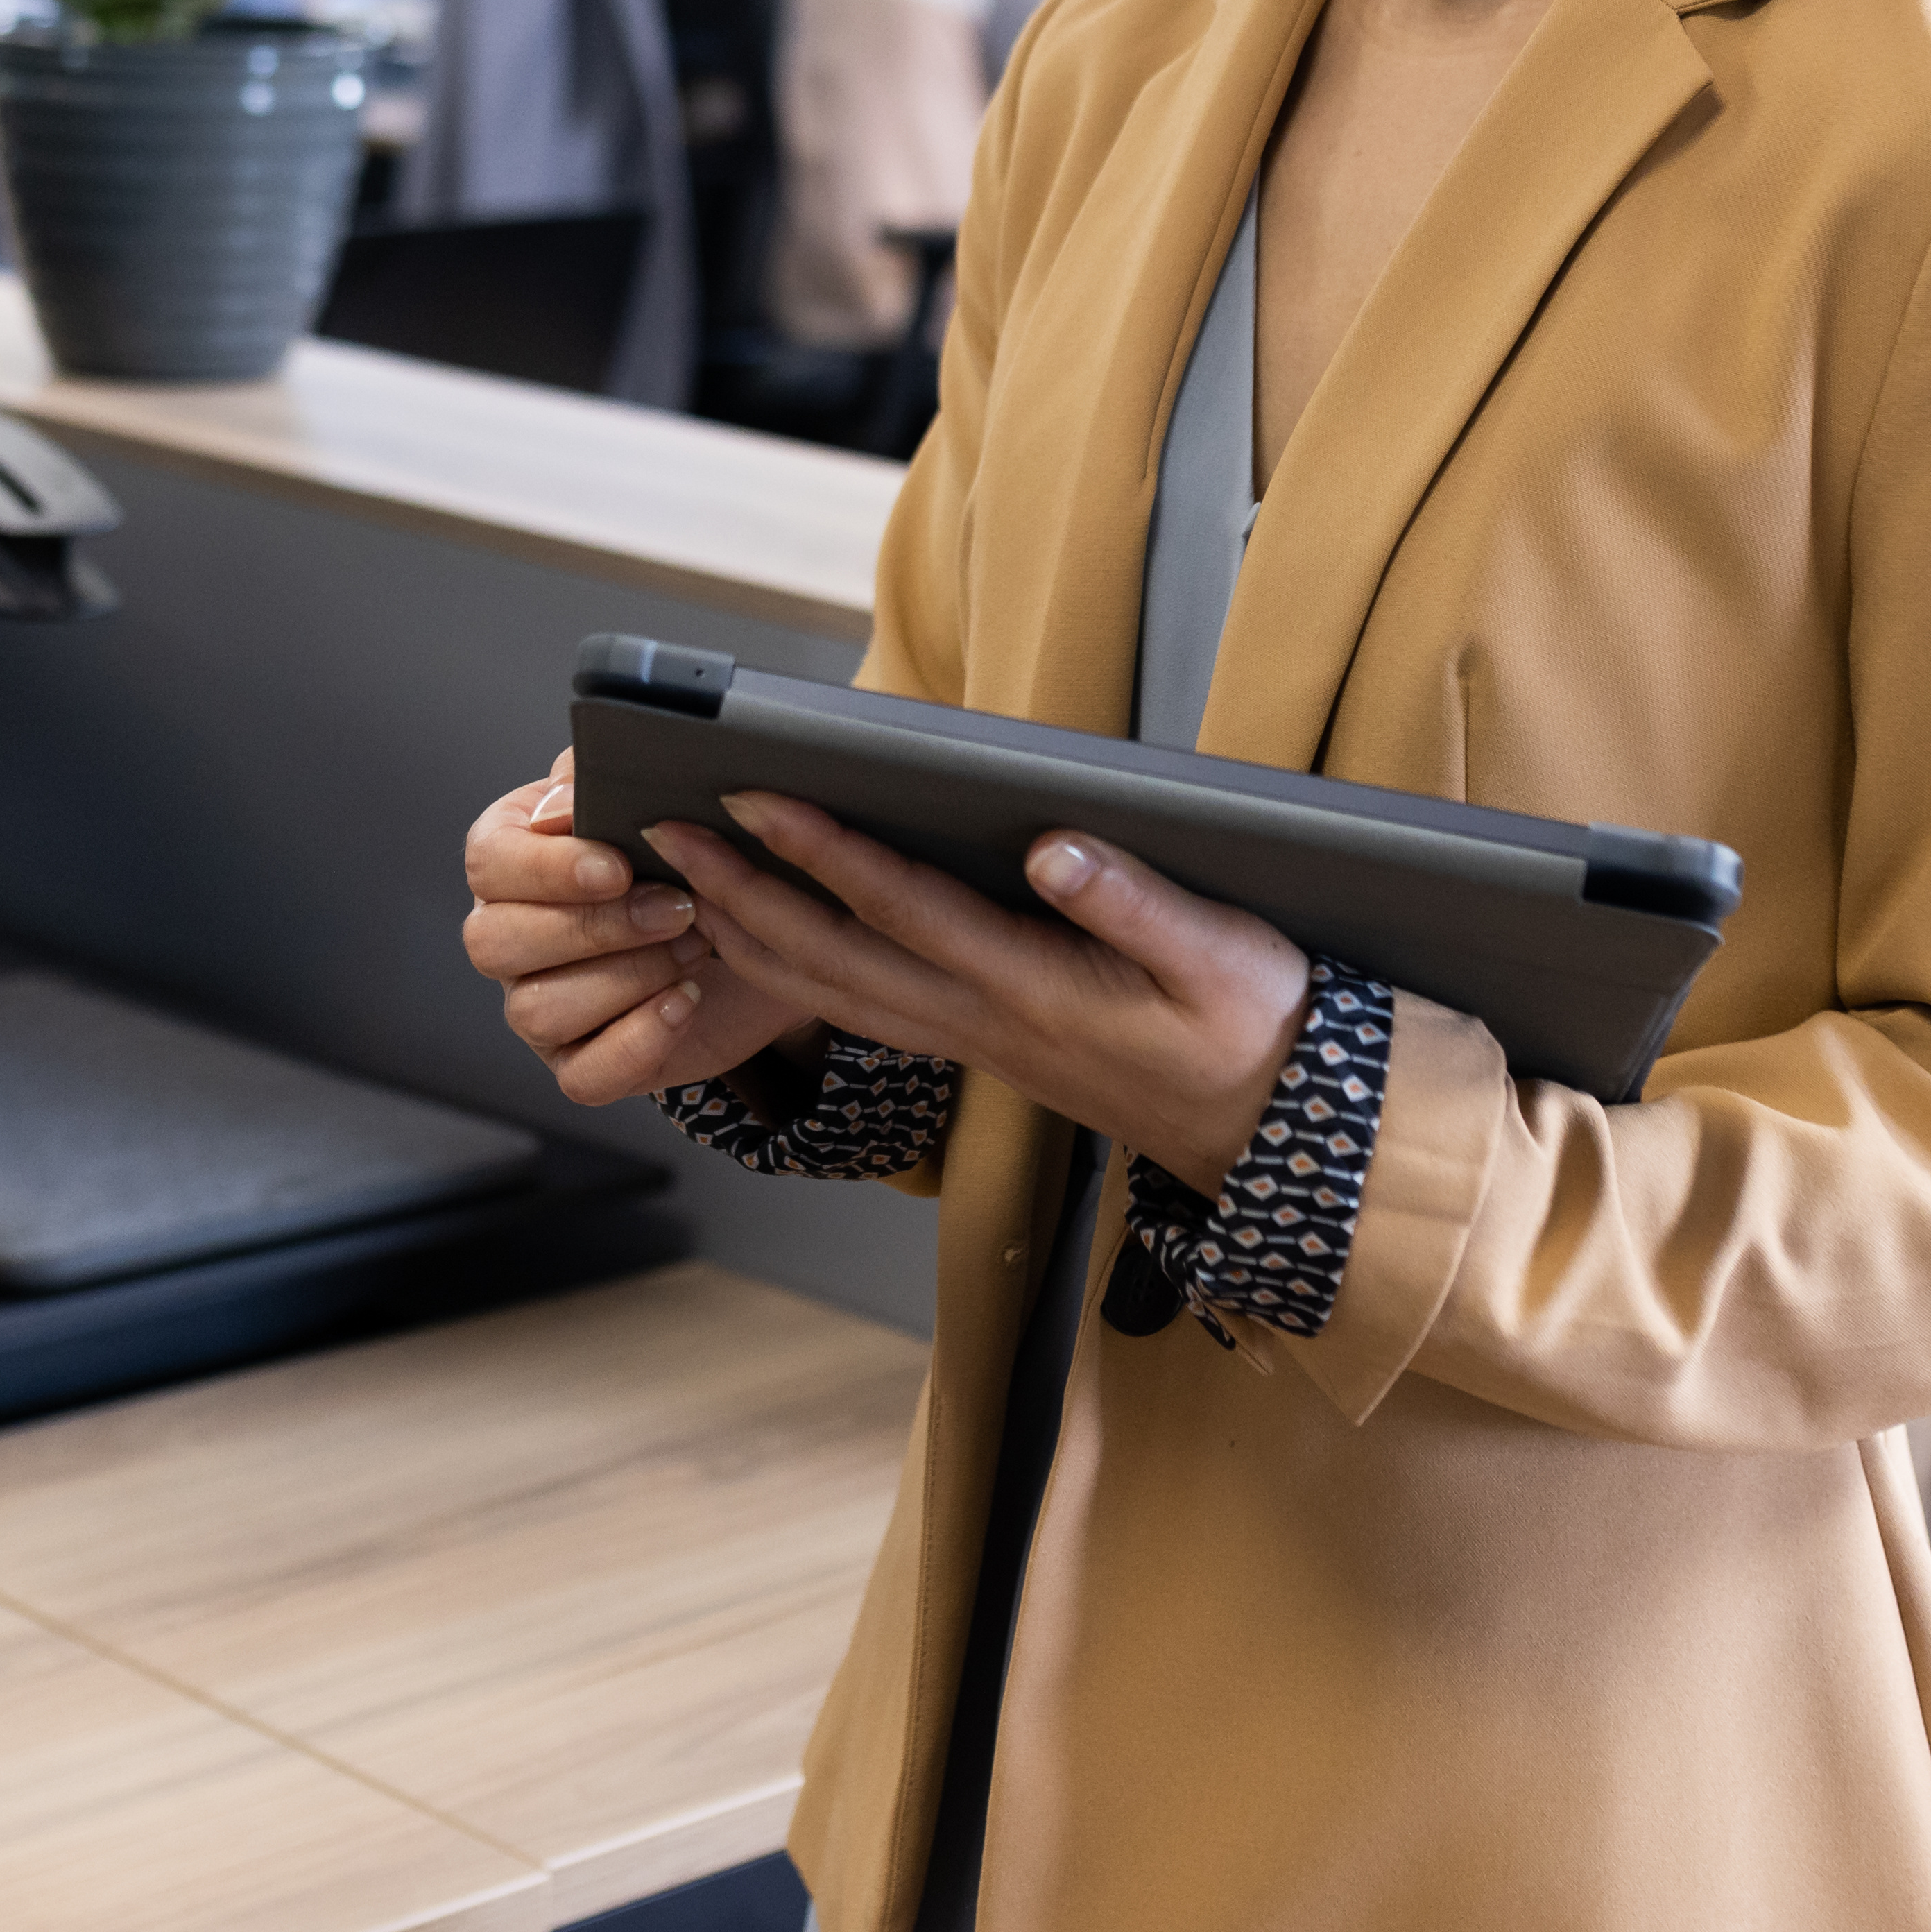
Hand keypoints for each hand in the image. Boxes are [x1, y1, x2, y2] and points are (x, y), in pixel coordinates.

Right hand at [460, 766, 813, 1107]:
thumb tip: (567, 796)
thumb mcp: (650, 800)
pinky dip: (637, 1041)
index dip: (546, 868)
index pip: (489, 862)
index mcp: (512, 859)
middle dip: (593, 926)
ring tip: (695, 945)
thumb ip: (601, 782)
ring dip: (625, 977)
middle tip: (674, 908)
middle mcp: (509, 937)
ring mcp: (536, 1007)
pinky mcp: (578, 1063)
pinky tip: (685, 1000)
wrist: (750, 928)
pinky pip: (582, 1076)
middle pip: (496, 941)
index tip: (615, 865)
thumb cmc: (683, 854)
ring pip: (536, 1010)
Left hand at [649, 793, 1309, 1196]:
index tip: (756, 796)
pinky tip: (763, 940)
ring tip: (685, 876)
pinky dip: (795, 973)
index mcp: (1034, 990)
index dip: (824, 851)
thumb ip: (1136, 903)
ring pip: (834, 993)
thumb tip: (1051, 846)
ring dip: (750, 934)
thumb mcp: (1223, 957)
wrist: (1265, 1135)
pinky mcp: (978, 1048)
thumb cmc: (1250, 1030)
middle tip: (665, 829)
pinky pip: (861, 1011)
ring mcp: (972, 1044)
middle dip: (741, 891)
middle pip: (835, 958)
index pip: (904, 910)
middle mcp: (983, 1024)